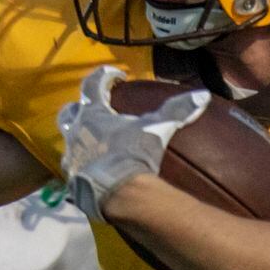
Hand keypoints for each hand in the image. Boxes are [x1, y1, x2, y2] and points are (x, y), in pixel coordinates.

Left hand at [57, 66, 208, 220]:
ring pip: (67, 140)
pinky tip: (92, 169)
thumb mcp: (158, 128)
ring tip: (93, 141)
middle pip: (70, 112)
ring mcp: (70, 156)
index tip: (116, 76)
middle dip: (81, 108)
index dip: (104, 76)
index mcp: (93, 113)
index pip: (93, 84)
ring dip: (78, 137)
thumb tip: (202, 95)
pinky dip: (81, 165)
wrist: (117, 193)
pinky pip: (72, 167)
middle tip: (96, 110)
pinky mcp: (70, 179)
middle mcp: (76, 131)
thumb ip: (178, 109)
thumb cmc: (134, 154)